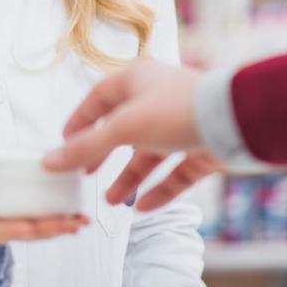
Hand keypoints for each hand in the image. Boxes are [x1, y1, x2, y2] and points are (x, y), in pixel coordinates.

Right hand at [0, 169, 87, 280]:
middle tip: (76, 223)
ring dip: (63, 221)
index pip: (7, 228)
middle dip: (53, 228)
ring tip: (84, 218)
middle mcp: (3, 223)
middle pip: (31, 228)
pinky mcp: (22, 207)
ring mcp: (14, 217)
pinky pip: (43, 210)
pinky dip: (60, 210)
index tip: (42, 228)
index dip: (25, 229)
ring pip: (42, 222)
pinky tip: (77, 203)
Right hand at [43, 59, 223, 210]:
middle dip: (103, 154)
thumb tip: (49, 161)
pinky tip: (144, 207)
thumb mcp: (123, 128)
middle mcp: (157, 98)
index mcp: (136, 79)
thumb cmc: (177, 109)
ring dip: (129, 177)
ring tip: (111, 201)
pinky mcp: (201, 147)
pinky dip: (160, 189)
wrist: (237, 120)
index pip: (98, 98)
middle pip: (122, 128)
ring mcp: (181, 123)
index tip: (64, 144)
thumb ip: (86, 147)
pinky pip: (175, 171)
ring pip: (149, 153)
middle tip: (84, 174)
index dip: (80, 121)